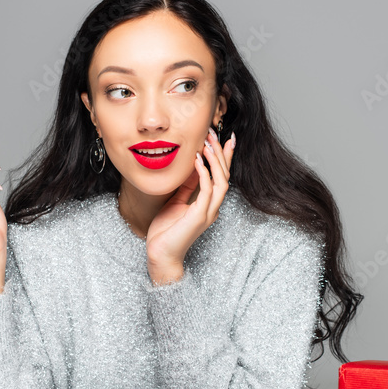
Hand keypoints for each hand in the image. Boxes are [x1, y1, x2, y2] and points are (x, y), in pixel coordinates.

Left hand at [146, 126, 235, 283]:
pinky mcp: (199, 216)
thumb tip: (192, 166)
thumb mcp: (176, 201)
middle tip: (215, 134)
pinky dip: (203, 173)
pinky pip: (207, 190)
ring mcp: (208, 212)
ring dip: (216, 161)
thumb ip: (187, 186)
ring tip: (208, 142)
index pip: (221, 177)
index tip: (226, 139)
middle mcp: (212, 208)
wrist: (160, 254)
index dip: (225, 158)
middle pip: (225, 176)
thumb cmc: (166, 231)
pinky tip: (197, 159)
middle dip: (221, 154)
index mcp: (208, 205)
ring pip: (221, 181)